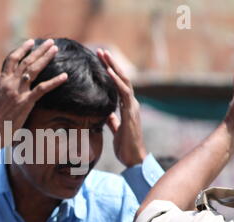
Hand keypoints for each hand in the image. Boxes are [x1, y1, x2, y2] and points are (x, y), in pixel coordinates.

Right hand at [0, 39, 67, 154]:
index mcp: (2, 82)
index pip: (12, 60)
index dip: (22, 50)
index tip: (30, 43)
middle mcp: (10, 83)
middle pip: (26, 61)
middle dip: (38, 50)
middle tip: (49, 42)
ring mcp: (18, 92)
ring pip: (34, 69)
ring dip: (45, 58)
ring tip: (55, 49)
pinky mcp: (26, 102)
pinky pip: (43, 89)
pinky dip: (55, 81)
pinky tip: (65, 76)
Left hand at [97, 49, 146, 167]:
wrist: (133, 158)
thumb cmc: (125, 145)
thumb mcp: (115, 129)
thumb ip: (112, 120)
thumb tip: (106, 114)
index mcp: (126, 107)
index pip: (118, 84)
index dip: (110, 72)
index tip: (100, 61)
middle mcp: (131, 103)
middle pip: (121, 78)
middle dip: (111, 64)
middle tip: (101, 51)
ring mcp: (132, 107)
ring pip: (124, 81)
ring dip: (114, 67)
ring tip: (104, 55)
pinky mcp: (131, 113)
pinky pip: (124, 94)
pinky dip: (117, 82)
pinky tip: (109, 72)